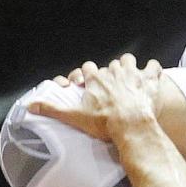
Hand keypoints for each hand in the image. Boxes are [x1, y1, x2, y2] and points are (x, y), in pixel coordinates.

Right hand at [28, 54, 162, 141]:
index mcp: (96, 79)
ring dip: (128, 67)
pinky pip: (153, 66)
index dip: (89, 75)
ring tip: (129, 78)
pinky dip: (153, 70)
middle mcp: (113, 72)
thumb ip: (54, 110)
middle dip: (109, 73)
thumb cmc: (105, 123)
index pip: (88, 68)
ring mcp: (132, 74)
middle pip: (109, 65)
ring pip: (128, 60)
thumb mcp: (75, 117)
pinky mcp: (149, 80)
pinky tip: (152, 75)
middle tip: (111, 87)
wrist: (131, 126)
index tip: (90, 82)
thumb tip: (32, 106)